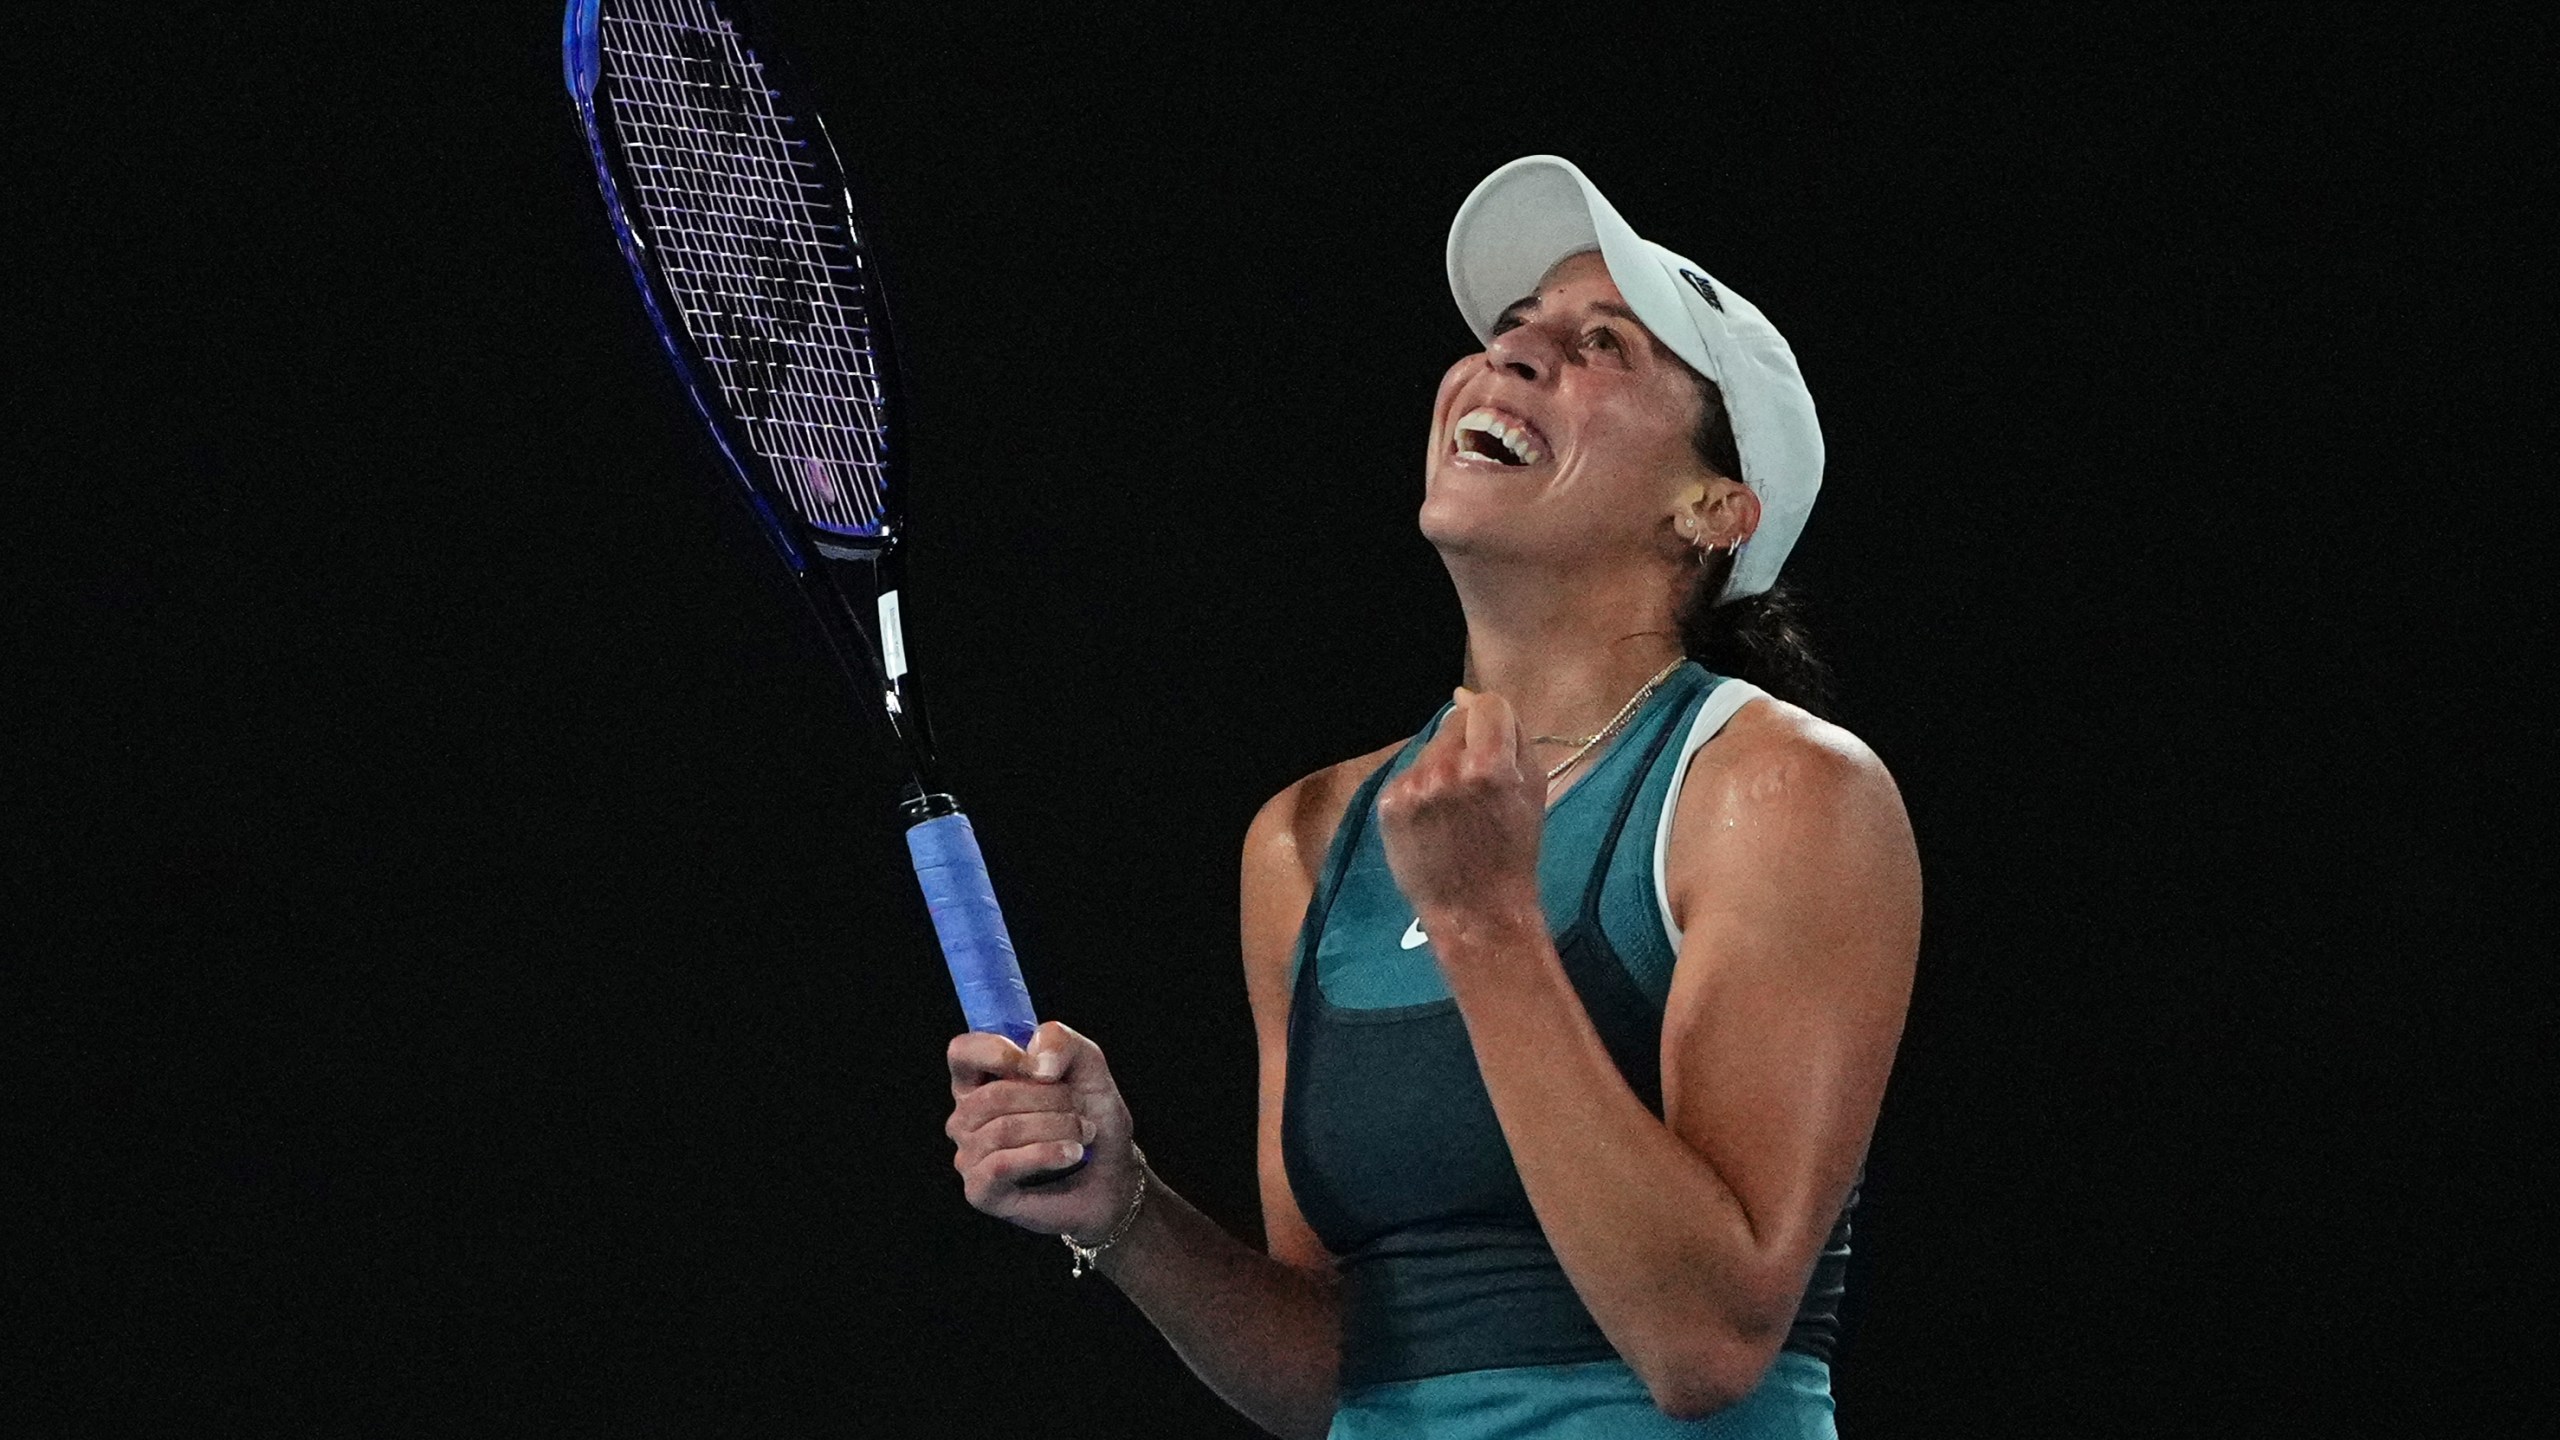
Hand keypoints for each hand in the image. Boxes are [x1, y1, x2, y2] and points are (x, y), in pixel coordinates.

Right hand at [945, 1020, 1138, 1239]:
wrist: (1114, 1172)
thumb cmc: (1092, 1117)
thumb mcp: (1086, 1064)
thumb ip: (1060, 1041)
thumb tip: (1036, 1061)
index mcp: (981, 1080)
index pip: (962, 1052)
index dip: (998, 1052)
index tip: (1043, 1069)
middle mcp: (967, 1117)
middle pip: (994, 1096)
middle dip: (1050, 1100)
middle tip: (1081, 1110)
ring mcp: (969, 1155)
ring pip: (1003, 1130)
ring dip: (1057, 1128)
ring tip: (1083, 1133)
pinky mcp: (980, 1191)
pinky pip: (1002, 1165)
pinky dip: (1045, 1155)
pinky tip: (1071, 1154)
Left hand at [1375, 687, 1545, 934]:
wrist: (1476, 910)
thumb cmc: (1514, 849)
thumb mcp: (1534, 787)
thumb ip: (1510, 734)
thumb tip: (1466, 694)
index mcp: (1490, 765)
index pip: (1488, 704)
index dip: (1496, 723)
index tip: (1497, 747)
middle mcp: (1446, 770)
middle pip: (1454, 722)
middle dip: (1468, 744)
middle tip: (1476, 787)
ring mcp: (1413, 787)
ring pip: (1430, 748)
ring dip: (1442, 766)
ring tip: (1454, 810)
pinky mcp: (1388, 804)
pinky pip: (1409, 774)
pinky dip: (1421, 789)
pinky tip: (1433, 821)